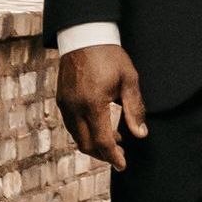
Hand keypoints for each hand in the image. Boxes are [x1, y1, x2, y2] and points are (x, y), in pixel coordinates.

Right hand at [56, 43, 148, 170]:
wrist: (84, 36)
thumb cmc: (110, 56)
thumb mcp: (129, 80)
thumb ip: (134, 109)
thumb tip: (140, 134)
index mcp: (93, 104)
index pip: (102, 141)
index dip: (114, 157)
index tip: (123, 165)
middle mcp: (75, 108)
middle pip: (87, 145)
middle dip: (104, 155)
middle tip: (121, 156)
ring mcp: (65, 105)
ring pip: (77, 137)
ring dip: (94, 144)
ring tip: (115, 140)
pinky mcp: (61, 100)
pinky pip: (72, 125)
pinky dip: (85, 132)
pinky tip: (100, 126)